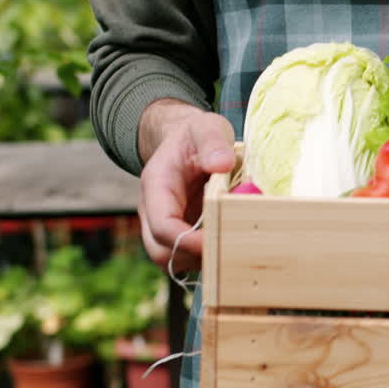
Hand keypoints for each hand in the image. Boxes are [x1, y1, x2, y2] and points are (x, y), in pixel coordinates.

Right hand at [136, 99, 235, 273]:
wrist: (187, 141)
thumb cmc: (196, 135)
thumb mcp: (206, 128)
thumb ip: (213, 143)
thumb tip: (222, 164)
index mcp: (157, 186)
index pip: (162, 225)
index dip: (186, 240)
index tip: (217, 240)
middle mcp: (154, 211)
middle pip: (161, 251)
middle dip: (195, 256)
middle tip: (230, 247)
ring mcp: (166, 225)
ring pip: (175, 259)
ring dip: (203, 259)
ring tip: (235, 242)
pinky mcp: (182, 233)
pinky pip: (190, 257)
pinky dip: (210, 256)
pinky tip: (233, 241)